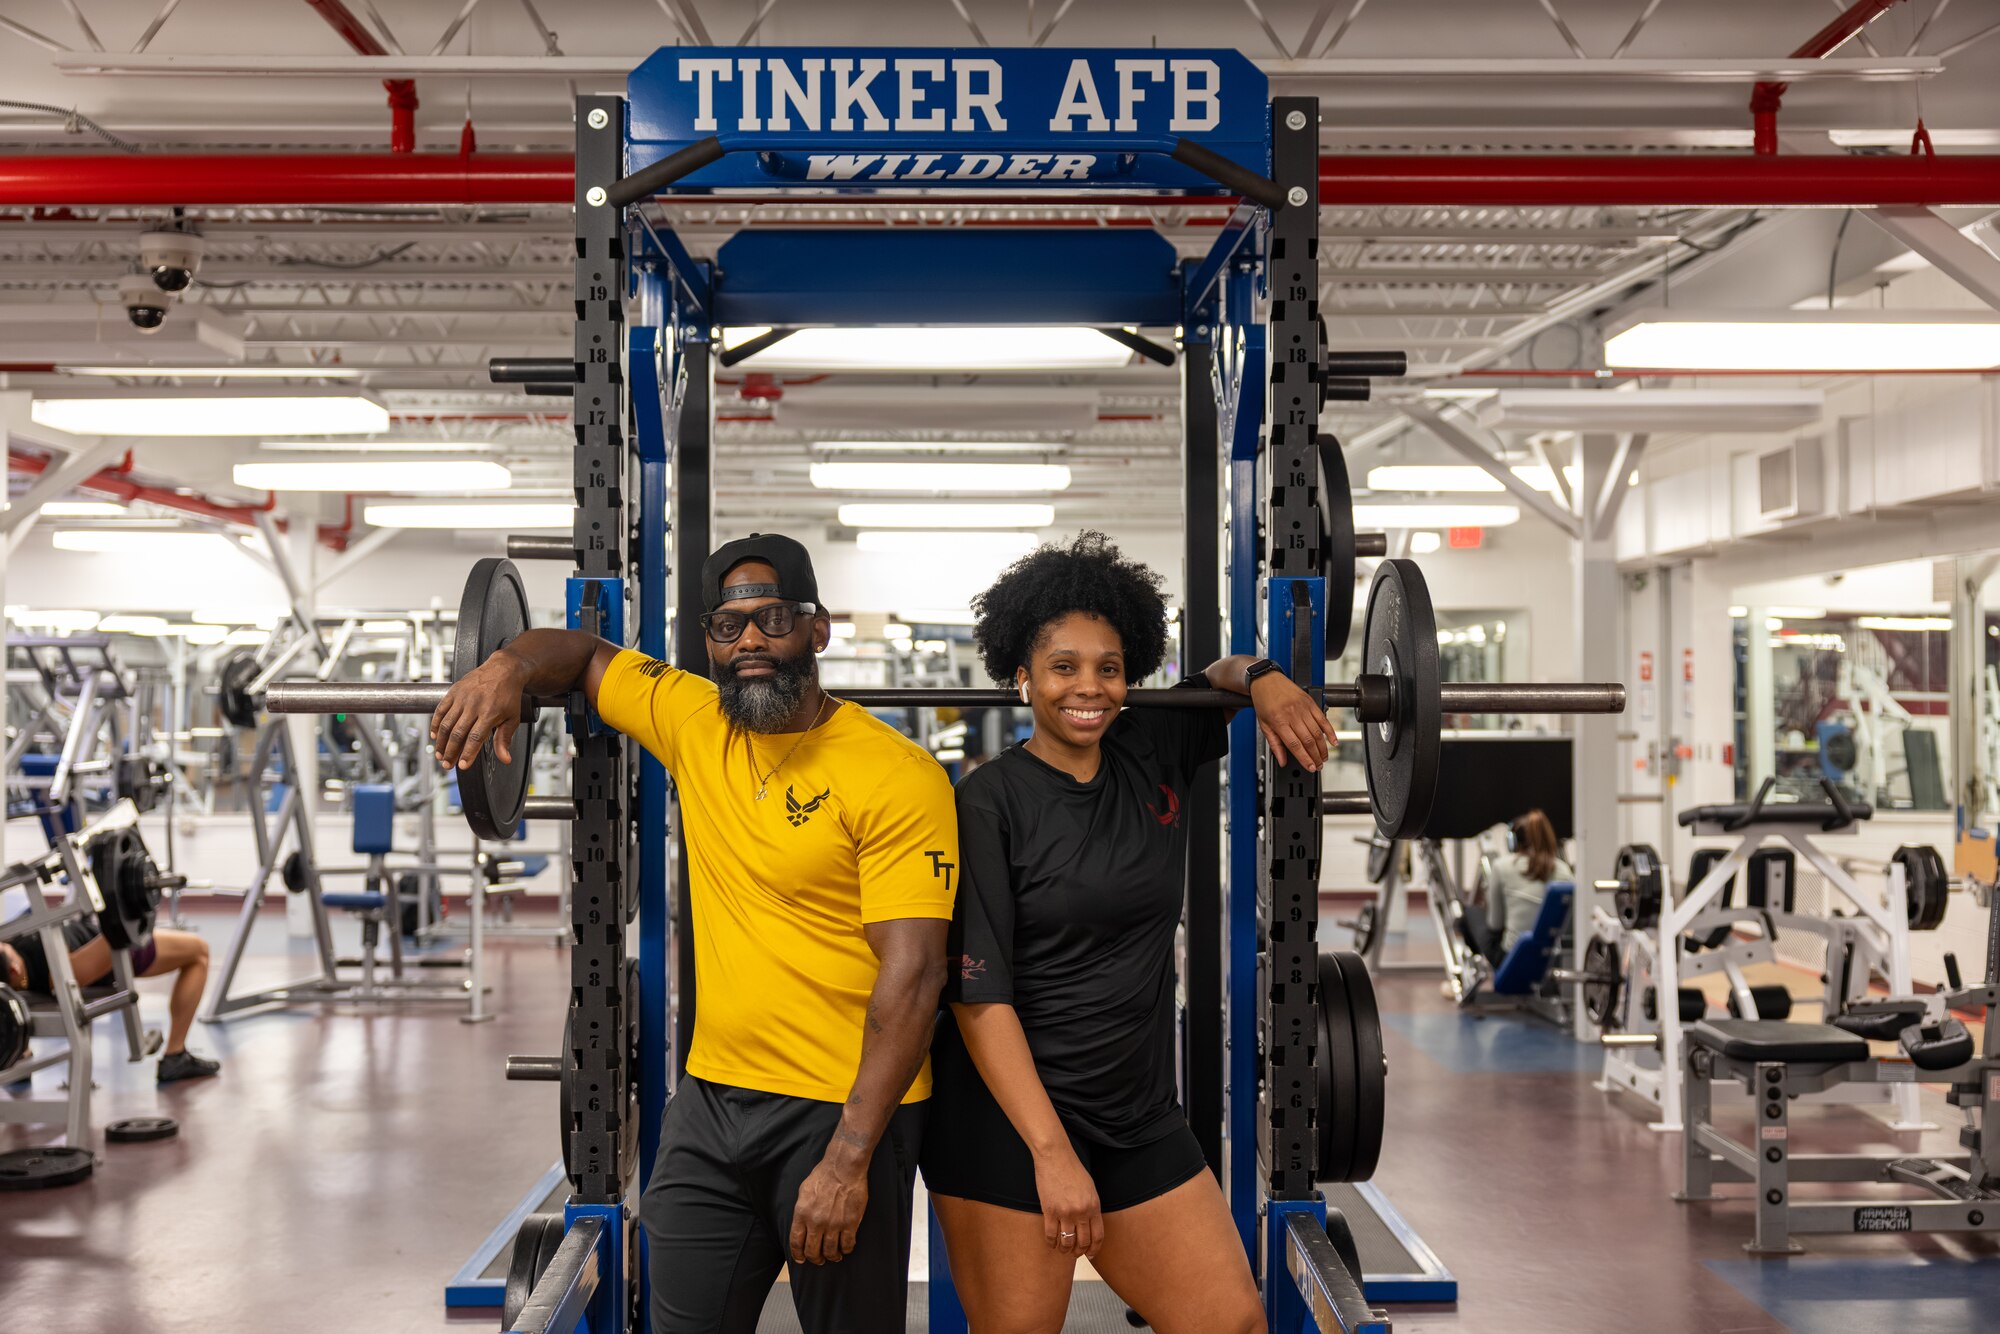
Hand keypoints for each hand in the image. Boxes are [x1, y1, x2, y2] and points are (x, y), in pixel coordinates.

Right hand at [429, 651, 526, 769]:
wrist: (503, 670)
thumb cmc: (508, 695)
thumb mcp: (511, 718)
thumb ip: (504, 739)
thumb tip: (505, 759)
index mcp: (489, 713)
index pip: (475, 738)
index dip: (468, 753)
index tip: (463, 765)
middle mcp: (474, 705)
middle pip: (458, 733)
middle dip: (451, 752)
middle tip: (447, 765)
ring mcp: (462, 698)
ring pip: (447, 723)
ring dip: (441, 741)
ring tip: (440, 755)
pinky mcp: (454, 692)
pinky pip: (440, 710)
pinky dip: (435, 724)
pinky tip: (434, 736)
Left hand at [789, 1151, 868, 1264]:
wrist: (844, 1166)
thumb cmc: (823, 1175)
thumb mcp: (804, 1191)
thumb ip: (801, 1210)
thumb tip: (801, 1224)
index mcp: (802, 1214)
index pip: (796, 1242)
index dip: (798, 1254)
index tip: (801, 1259)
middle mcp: (816, 1222)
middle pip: (812, 1251)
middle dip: (815, 1259)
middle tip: (819, 1260)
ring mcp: (834, 1223)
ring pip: (830, 1251)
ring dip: (832, 1257)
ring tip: (834, 1256)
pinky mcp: (850, 1222)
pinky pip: (847, 1244)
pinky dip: (846, 1250)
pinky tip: (845, 1248)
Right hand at [1032, 1146, 1101, 1259]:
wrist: (1055, 1157)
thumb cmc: (1072, 1170)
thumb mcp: (1090, 1189)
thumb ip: (1092, 1207)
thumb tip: (1090, 1225)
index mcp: (1094, 1206)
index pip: (1098, 1236)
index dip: (1094, 1249)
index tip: (1090, 1254)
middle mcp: (1081, 1212)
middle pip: (1083, 1242)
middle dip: (1079, 1252)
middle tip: (1075, 1254)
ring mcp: (1065, 1212)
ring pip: (1067, 1242)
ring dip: (1065, 1250)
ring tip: (1063, 1250)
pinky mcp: (1050, 1211)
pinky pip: (1051, 1235)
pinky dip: (1051, 1243)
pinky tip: (1051, 1244)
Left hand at [1249, 673, 1338, 771]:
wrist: (1266, 679)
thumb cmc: (1263, 701)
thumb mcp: (1263, 724)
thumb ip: (1274, 744)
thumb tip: (1282, 761)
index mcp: (1279, 721)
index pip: (1295, 745)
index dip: (1304, 758)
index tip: (1310, 767)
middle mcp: (1292, 714)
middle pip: (1308, 740)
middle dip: (1316, 756)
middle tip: (1319, 765)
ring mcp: (1303, 708)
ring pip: (1317, 732)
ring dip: (1323, 747)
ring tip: (1324, 757)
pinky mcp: (1310, 702)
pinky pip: (1323, 719)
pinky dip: (1330, 731)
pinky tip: (1333, 741)